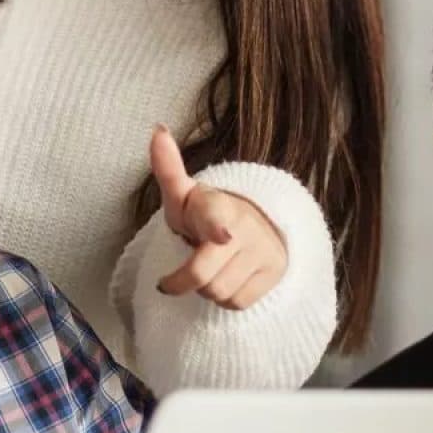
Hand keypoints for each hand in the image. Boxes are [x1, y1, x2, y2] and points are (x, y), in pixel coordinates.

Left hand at [149, 125, 286, 309]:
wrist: (256, 225)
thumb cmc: (206, 214)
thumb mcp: (184, 196)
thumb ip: (168, 169)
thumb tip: (157, 129)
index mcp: (218, 206)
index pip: (217, 217)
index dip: (218, 227)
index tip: (222, 236)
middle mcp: (244, 228)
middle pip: (204, 276)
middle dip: (184, 281)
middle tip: (178, 275)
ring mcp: (263, 251)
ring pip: (220, 294)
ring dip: (206, 289)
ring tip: (210, 270)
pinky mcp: (275, 273)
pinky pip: (238, 303)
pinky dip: (226, 298)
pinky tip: (227, 279)